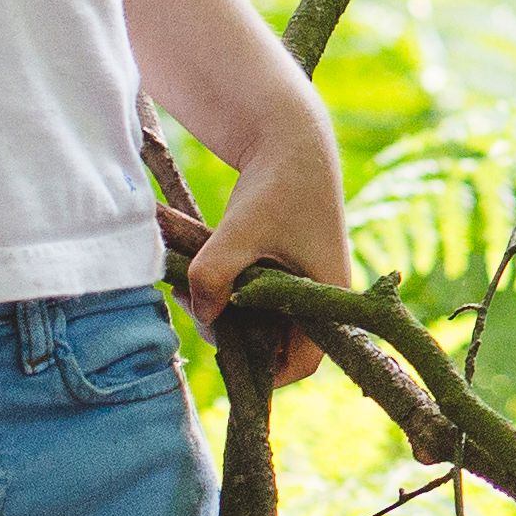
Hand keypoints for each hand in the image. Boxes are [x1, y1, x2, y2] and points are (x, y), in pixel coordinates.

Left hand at [188, 128, 352, 388]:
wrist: (290, 143)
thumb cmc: (278, 186)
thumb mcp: (241, 230)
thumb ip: (215, 274)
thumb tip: (204, 314)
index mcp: (328, 298)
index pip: (303, 362)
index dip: (266, 372)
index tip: (228, 357)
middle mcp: (319, 298)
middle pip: (275, 344)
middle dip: (232, 335)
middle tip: (195, 306)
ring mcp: (301, 285)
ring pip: (259, 321)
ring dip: (223, 312)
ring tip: (188, 288)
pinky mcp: (283, 271)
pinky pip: (253, 300)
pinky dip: (225, 294)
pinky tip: (197, 275)